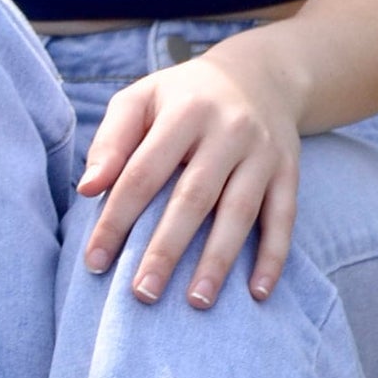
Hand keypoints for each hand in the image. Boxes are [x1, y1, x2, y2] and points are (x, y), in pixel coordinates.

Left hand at [77, 36, 302, 307]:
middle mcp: (228, 131)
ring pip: (239, 212)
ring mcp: (262, 153)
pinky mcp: (288, 172)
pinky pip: (283, 219)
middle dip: (166, 250)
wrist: (260, 75)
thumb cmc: (183, 96)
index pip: (143, 173)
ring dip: (218, 261)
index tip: (95, 262)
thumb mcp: (141, 98)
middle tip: (142, 295)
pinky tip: (256, 293)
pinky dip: (273, 257)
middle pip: (193, 198)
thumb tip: (88, 188)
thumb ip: (111, 140)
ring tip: (196, 302)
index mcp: (184, 112)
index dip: (117, 219)